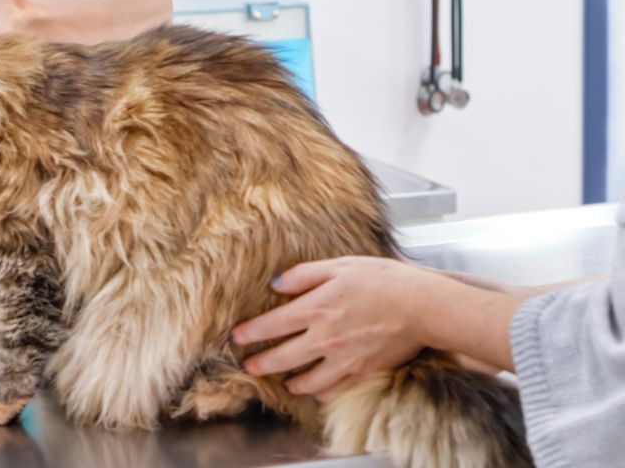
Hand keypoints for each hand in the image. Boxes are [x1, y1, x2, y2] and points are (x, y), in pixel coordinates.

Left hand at [230, 257, 442, 399]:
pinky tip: (316, 390)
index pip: (273, 324)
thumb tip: (276, 283)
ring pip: (308, 379)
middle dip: (262, 364)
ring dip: (291, 382)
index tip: (236, 337)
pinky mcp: (364, 371)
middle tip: (249, 367)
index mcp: (316, 308)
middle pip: (284, 357)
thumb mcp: (339, 265)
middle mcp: (325, 337)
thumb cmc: (381, 279)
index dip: (251, 332)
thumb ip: (304, 275)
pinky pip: (336, 388)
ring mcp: (344, 358)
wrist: (421, 305)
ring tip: (283, 382)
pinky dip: (322, 391)